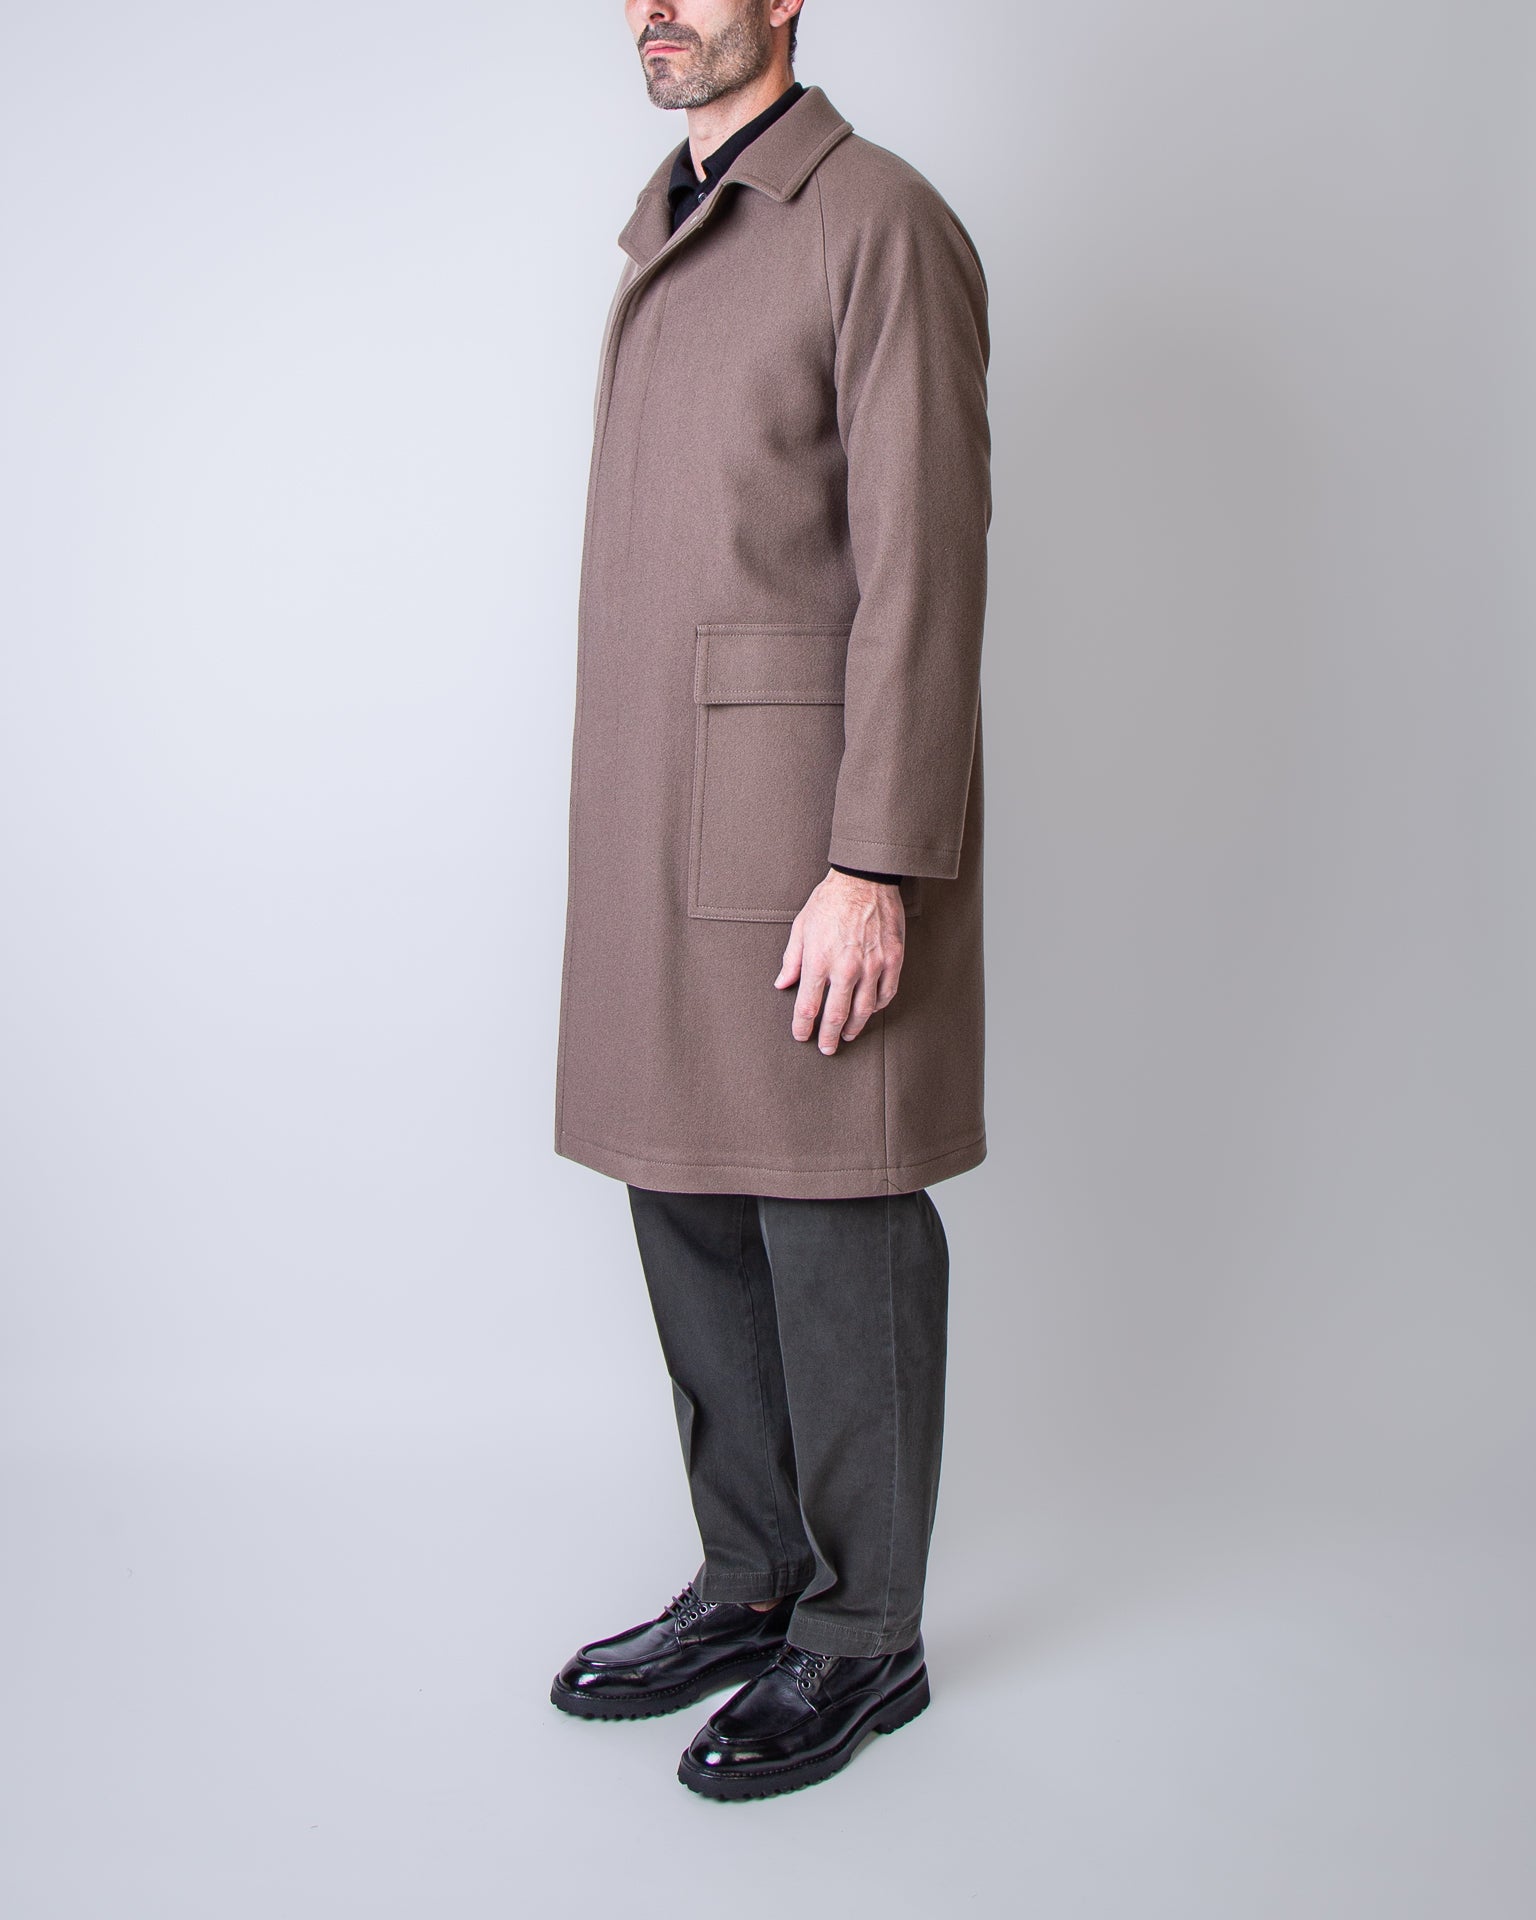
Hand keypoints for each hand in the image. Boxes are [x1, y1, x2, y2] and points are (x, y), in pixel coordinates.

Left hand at [774, 868, 905, 1053]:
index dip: (803, 1027)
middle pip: (836, 1016)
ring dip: (854, 1028)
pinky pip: (886, 993)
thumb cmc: (830, 900)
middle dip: (827, 1037)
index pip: (808, 1007)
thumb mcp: (801, 926)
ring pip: (864, 1010)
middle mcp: (846, 967)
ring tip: (846, 1035)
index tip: (801, 1035)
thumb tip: (782, 984)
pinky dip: (877, 1007)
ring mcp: (873, 965)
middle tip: (825, 1049)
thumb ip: (792, 959)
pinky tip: (870, 1011)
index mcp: (819, 960)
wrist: (864, 879)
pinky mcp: (893, 959)